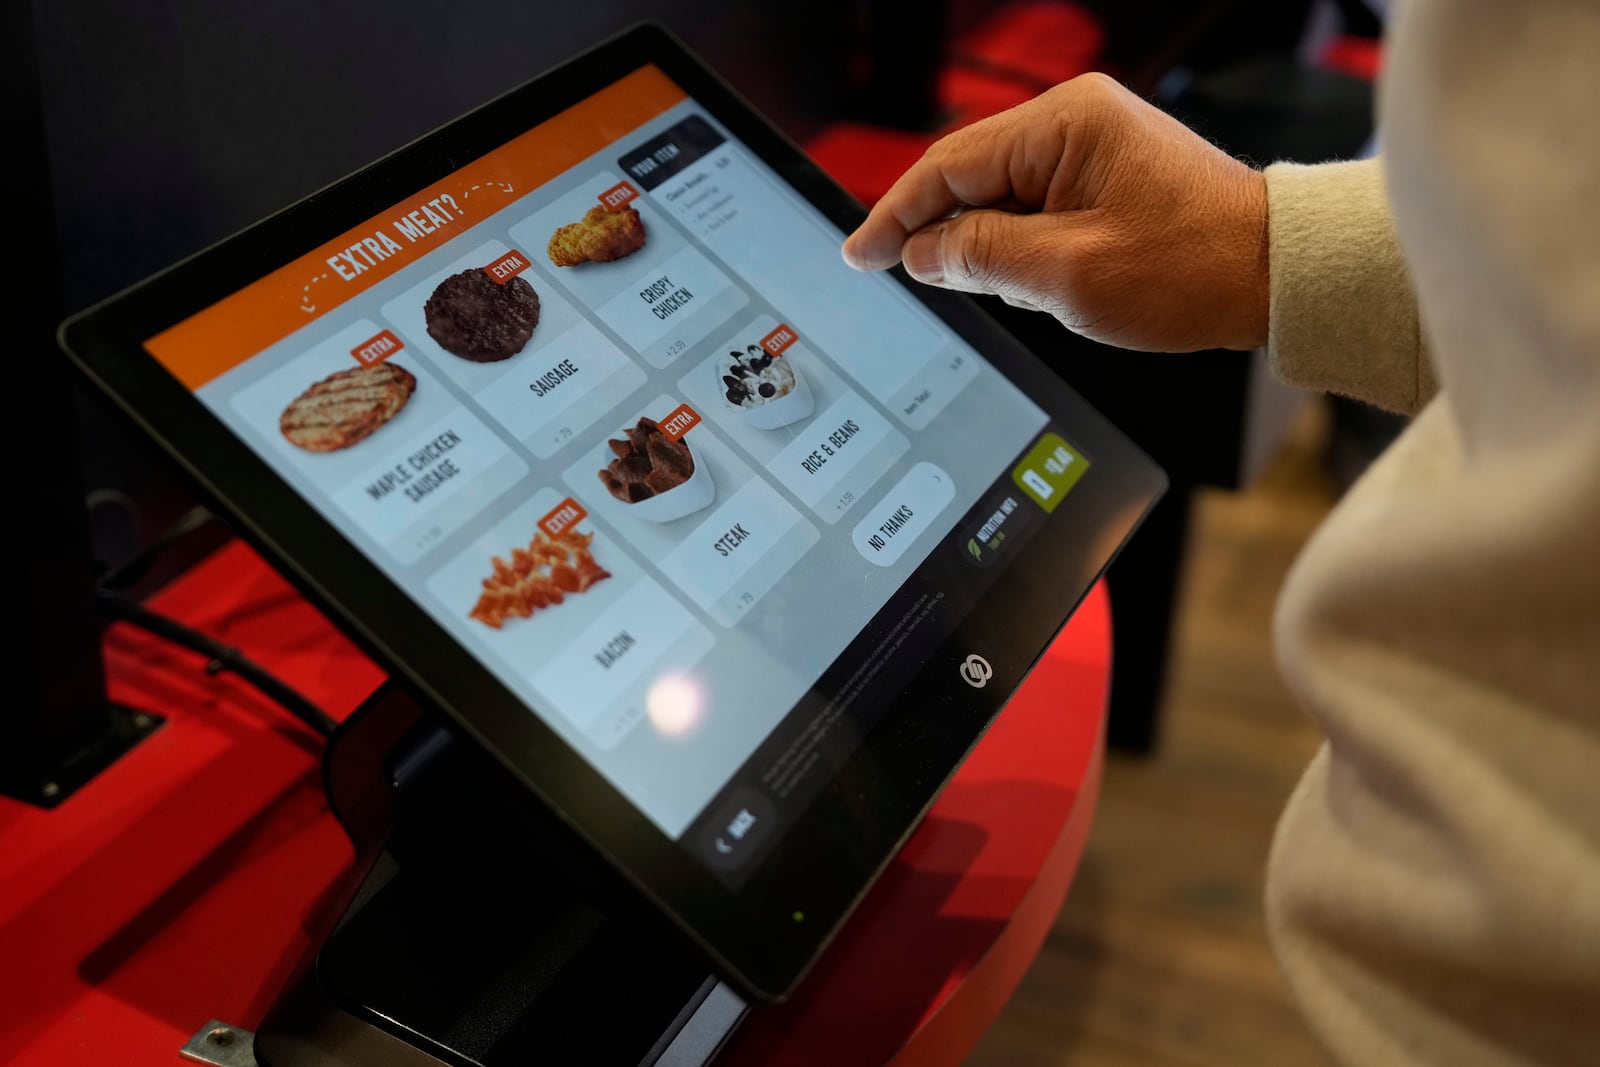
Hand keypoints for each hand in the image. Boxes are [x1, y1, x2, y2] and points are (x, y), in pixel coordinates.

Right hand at [841, 73, 1269, 352]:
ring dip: (994, 251)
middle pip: (970, 179)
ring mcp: (1093, 148)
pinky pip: (1037, 210)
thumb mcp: (1067, 274)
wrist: (1276, 277)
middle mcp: (1076, 122)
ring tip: (1033, 293)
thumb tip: (924, 253)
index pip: (949, 166)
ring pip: (1002, 201)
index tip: (860, 254)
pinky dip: (1024, 250)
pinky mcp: (1106, 177)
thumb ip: (981, 258)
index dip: (895, 216)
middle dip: (944, 236)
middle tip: (913, 282)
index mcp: (1065, 125)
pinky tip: (1046, 284)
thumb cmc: (1193, 269)